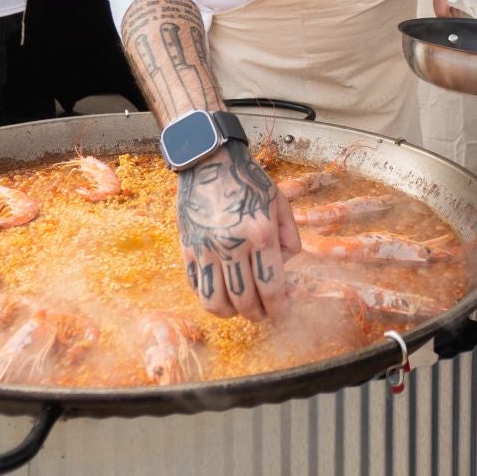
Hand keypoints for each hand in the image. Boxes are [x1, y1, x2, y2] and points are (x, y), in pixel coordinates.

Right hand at [176, 141, 298, 319]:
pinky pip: (196, 286)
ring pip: (215, 302)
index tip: (281, 312)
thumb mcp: (280, 202)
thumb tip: (285, 267)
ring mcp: (206, 250)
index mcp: (261, 234)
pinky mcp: (187, 249)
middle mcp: (232, 246)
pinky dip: (209, 297)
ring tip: (240, 307)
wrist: (209, 161)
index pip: (271, 288)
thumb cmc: (249, 180)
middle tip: (263, 313)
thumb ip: (289, 238)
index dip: (278, 308)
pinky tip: (221, 292)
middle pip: (244, 301)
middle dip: (258, 314)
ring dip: (231, 313)